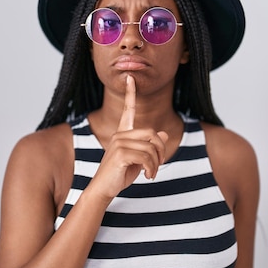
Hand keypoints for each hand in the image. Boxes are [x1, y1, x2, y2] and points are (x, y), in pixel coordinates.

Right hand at [91, 75, 168, 200]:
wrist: (103, 189)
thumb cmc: (120, 174)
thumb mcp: (139, 159)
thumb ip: (150, 146)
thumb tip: (164, 134)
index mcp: (122, 133)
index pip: (128, 109)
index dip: (130, 94)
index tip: (131, 78)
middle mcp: (119, 134)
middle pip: (152, 133)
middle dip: (161, 150)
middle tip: (160, 164)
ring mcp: (118, 143)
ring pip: (151, 147)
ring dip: (157, 163)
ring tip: (152, 173)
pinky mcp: (120, 153)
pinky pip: (146, 156)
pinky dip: (152, 168)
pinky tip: (148, 176)